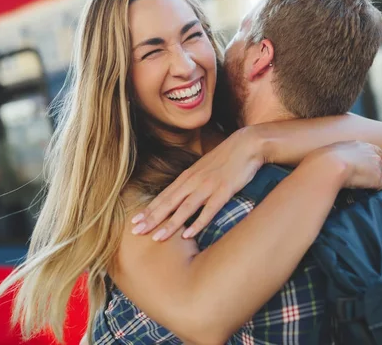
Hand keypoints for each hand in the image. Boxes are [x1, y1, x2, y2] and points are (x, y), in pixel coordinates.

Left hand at [131, 127, 264, 240]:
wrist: (247, 144)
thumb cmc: (227, 157)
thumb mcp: (204, 169)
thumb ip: (193, 182)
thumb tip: (183, 196)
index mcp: (188, 176)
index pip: (164, 196)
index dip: (149, 209)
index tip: (134, 221)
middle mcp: (193, 181)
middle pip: (169, 203)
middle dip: (151, 218)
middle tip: (136, 232)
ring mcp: (208, 186)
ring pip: (184, 208)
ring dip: (170, 224)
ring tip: (156, 238)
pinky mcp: (224, 191)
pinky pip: (208, 210)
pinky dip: (197, 223)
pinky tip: (188, 235)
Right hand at [308, 141, 381, 189]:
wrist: (329, 166)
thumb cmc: (322, 160)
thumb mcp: (328, 152)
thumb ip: (331, 155)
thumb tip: (323, 160)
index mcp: (357, 144)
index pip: (373, 149)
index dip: (379, 154)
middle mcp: (368, 152)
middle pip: (381, 160)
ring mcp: (374, 165)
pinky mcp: (376, 178)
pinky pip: (381, 185)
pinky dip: (381, 189)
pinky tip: (380, 192)